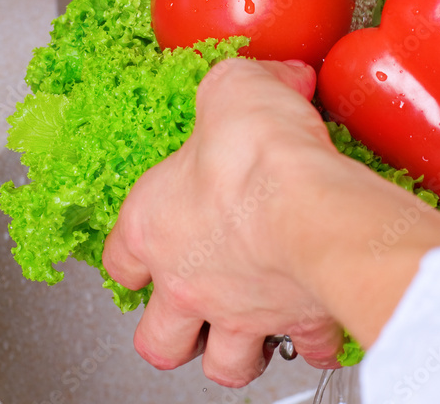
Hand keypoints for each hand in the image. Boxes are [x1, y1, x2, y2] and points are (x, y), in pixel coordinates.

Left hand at [102, 57, 439, 386]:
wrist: (312, 203)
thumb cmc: (257, 156)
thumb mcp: (232, 87)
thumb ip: (238, 85)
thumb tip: (274, 75)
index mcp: (156, 226)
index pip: (120, 258)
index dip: (132, 256)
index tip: (144, 251)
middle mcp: (190, 281)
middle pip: (158, 340)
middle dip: (174, 333)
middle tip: (192, 311)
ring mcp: (240, 312)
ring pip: (224, 364)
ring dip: (235, 351)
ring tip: (250, 329)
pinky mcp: (297, 321)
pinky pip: (305, 347)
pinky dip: (312, 337)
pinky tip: (319, 317)